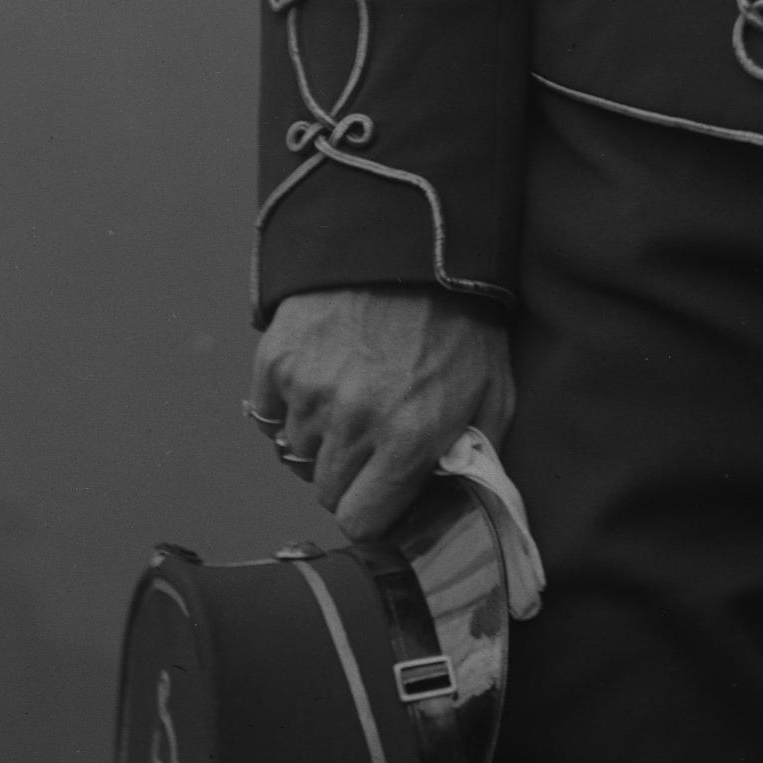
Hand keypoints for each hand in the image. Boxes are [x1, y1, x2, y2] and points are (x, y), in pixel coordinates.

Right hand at [248, 285, 513, 542]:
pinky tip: (323, 372)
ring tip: (353, 390)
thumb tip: (459, 505)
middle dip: (350, 473)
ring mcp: (308, 389)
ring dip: (320, 435)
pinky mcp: (278, 359)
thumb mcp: (494, 391)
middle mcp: (352, 420)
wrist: (414, 240)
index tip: (382, 494)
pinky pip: (268, 412)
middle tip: (374, 433)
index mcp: (409, 436)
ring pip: (297, 451)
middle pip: (326, 490)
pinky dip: (289, 403)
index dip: (374, 512)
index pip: (362, 522)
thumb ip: (477, 457)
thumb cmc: (460, 316)